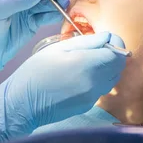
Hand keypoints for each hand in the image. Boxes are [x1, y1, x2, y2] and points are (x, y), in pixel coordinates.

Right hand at [0, 32, 127, 142]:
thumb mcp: (58, 48)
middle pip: (118, 67)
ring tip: (89, 62)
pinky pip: (101, 88)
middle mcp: (94, 82)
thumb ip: (87, 41)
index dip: (116, 44)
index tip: (107, 40)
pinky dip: (98, 80)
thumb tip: (107, 37)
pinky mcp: (88, 105)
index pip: (117, 53)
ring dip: (107, 68)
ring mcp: (92, 96)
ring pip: (112, 78)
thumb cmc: (36, 71)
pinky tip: (81, 76)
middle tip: (98, 49)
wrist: (24, 103)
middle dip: (113, 55)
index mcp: (87, 64)